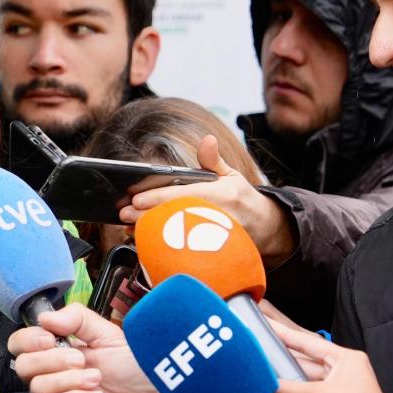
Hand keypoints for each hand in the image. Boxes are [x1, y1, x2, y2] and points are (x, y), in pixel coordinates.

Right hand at [7, 303, 174, 392]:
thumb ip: (76, 318)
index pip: (21, 345)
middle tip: (80, 359)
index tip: (49, 338)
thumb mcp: (107, 333)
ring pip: (38, 388)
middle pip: (23, 366)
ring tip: (95, 379)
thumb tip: (45, 317)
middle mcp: (55, 377)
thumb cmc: (136, 371)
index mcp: (58, 352)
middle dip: (52, 359)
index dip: (29, 340)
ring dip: (69, 380)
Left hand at [120, 134, 296, 264]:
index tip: (137, 199)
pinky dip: (163, 247)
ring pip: (177, 237)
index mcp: (221, 194)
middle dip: (147, 216)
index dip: (158, 197)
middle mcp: (218, 217)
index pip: (184, 195)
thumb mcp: (232, 176)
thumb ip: (213, 160)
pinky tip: (147, 242)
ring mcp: (215, 238)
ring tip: (130, 228)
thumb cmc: (243, 199)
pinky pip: (184, 251)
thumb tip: (207, 139)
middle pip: (176, 217)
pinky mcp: (213, 253)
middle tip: (125, 214)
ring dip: (151, 233)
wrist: (267, 230)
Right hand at [269, 323, 392, 392]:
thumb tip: (265, 386)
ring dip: (286, 385)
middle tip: (258, 356)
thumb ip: (287, 389)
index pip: (307, 342)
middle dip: (281, 363)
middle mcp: (340, 373)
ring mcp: (335, 392)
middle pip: (302, 364)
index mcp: (344, 359)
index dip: (284, 333)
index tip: (267, 325)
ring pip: (302, 383)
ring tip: (264, 379)